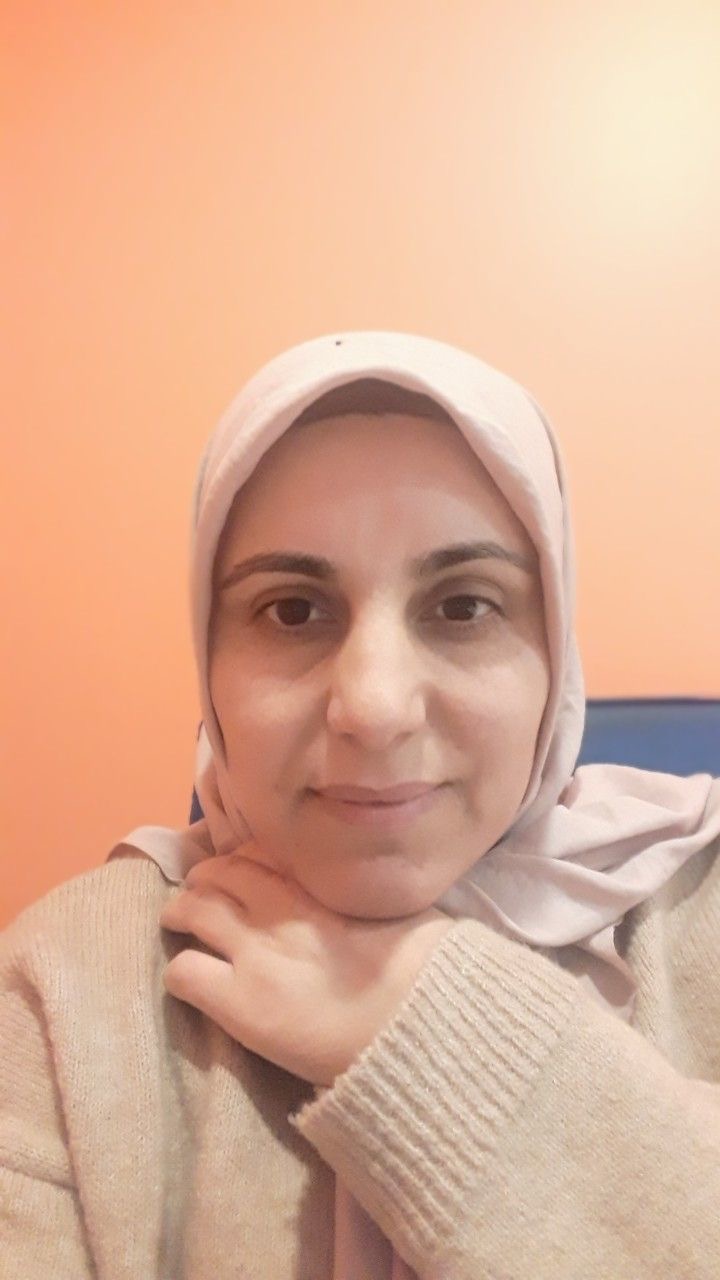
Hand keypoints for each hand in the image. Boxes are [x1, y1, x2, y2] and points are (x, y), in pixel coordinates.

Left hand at [159, 847, 451, 1085]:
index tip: (242, 873)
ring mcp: (256, 953)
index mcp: (320, 884)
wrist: (420, 1024)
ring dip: (180, 915)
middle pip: (217, 874)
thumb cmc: (425, 970)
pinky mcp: (240, 1003)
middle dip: (202, 881)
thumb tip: (357, 885)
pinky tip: (191, 981)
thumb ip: (361, 890)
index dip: (242, 861)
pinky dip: (180, 972)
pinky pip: (184, 974)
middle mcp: (280, 908)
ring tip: (180, 926)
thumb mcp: (396, 905)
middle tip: (200, 895)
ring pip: (190, 911)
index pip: (260, 853)